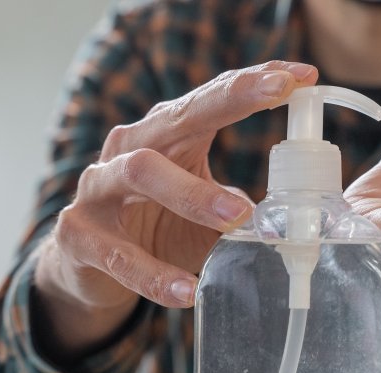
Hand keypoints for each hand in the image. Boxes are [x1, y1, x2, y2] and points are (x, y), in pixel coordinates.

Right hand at [35, 61, 317, 349]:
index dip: (254, 83)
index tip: (302, 75)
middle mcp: (127, 150)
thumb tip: (293, 223)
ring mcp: (98, 189)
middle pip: (175, 116)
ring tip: (237, 216)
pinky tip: (186, 290)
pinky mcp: (79, 235)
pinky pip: (118, 254)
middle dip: (228, 102)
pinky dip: (153, 273)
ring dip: (191, 193)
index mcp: (164, 137)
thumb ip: (240, 210)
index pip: (210, 99)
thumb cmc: (154, 230)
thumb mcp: (204, 215)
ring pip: (139, 172)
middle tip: (277, 96)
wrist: (87, 271)